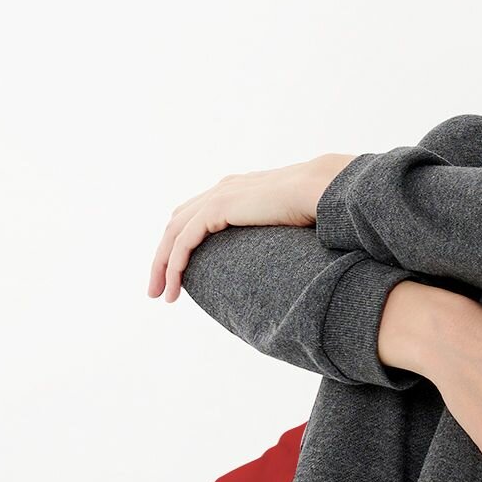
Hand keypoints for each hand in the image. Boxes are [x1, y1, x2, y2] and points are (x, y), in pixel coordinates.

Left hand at [149, 153, 356, 302]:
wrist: (322, 187)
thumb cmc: (318, 204)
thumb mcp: (290, 219)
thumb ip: (278, 229)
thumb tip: (291, 254)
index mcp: (238, 189)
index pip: (196, 215)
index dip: (183, 243)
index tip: (181, 272)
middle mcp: (222, 189)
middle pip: (177, 224)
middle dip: (163, 257)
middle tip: (159, 288)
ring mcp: (218, 196)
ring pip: (173, 234)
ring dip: (162, 265)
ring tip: (160, 294)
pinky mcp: (218, 208)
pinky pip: (184, 240)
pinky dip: (174, 264)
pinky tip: (174, 286)